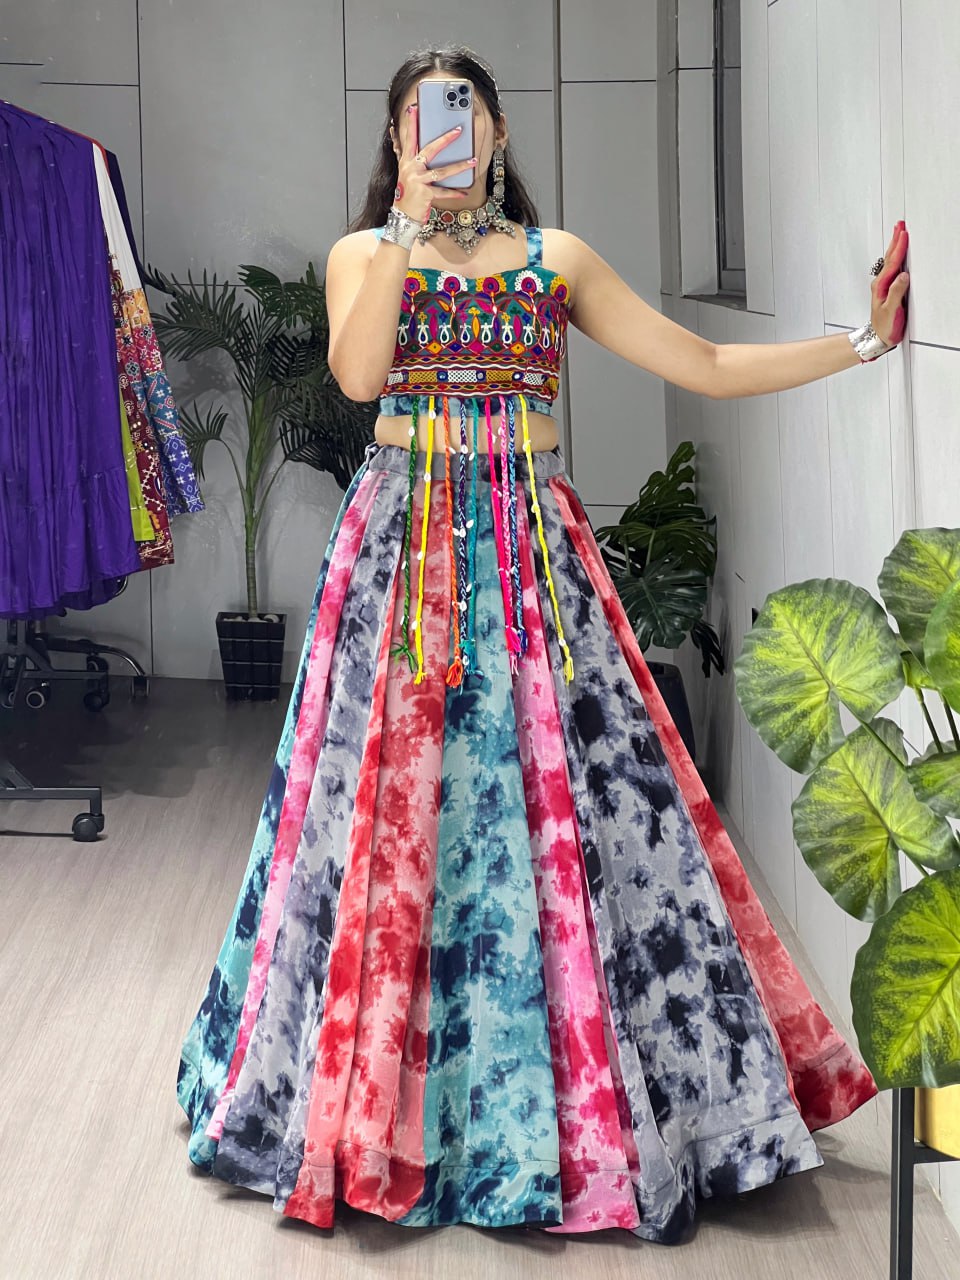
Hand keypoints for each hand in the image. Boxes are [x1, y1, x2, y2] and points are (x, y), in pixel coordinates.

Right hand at [393, 103, 476, 223]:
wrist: (402, 216)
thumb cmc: (406, 193)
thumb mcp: (404, 172)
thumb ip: (403, 153)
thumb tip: (394, 133)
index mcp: (406, 161)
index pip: (409, 138)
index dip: (411, 123)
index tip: (414, 108)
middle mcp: (411, 168)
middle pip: (430, 149)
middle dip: (445, 139)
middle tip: (459, 130)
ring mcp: (417, 181)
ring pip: (442, 171)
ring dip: (459, 166)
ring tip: (473, 160)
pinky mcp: (425, 194)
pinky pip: (443, 192)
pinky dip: (454, 193)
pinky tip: (464, 191)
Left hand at [871, 221, 909, 347]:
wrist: (878, 338)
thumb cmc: (884, 326)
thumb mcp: (891, 310)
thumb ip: (896, 292)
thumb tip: (903, 276)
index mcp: (882, 286)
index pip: (892, 262)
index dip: (899, 247)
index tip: (904, 233)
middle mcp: (881, 283)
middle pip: (890, 257)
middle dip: (895, 240)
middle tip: (900, 224)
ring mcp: (884, 285)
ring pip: (890, 261)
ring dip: (895, 246)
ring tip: (899, 233)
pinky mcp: (888, 288)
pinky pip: (892, 268)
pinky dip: (896, 257)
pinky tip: (898, 253)